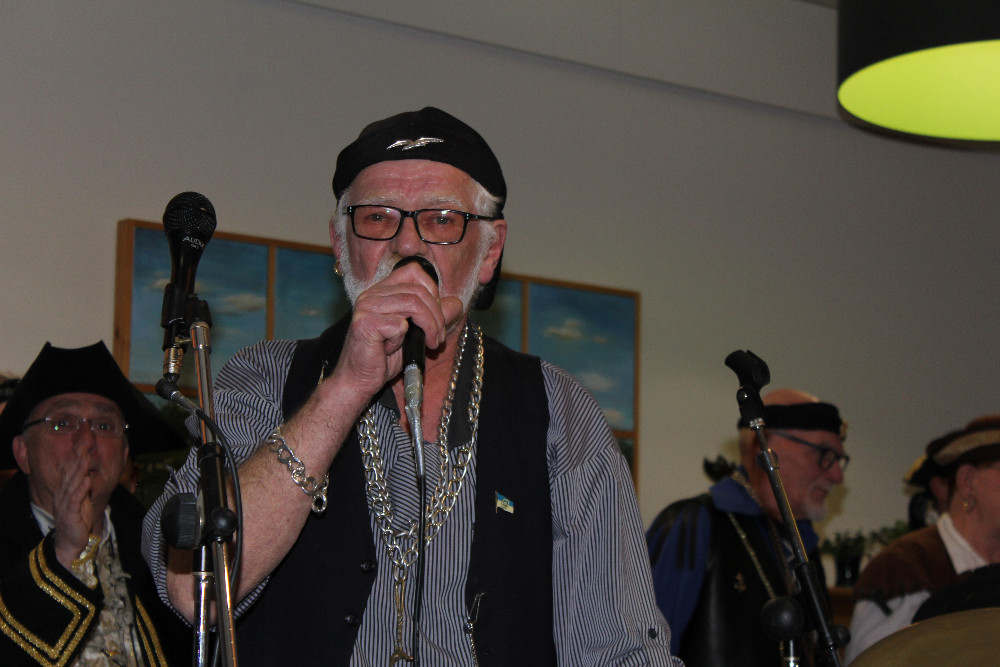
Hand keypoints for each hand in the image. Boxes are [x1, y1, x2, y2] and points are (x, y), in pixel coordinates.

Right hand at [51, 444, 100, 568]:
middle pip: (70, 474)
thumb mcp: (81, 501)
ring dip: (79, 470)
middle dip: (77, 459)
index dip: (75, 458)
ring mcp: (65, 505)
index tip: (82, 444)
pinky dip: (81, 489)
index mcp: (64, 492)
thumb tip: (88, 473)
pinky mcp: (70, 515)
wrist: (70, 543)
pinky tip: (87, 480)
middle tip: (83, 444)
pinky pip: (75, 500)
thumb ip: (83, 487)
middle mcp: (62, 496)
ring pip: (72, 484)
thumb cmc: (77, 521)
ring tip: (85, 458)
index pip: (69, 471)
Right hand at [334, 261, 462, 400]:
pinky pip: (399, 325)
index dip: (432, 289)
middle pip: (419, 290)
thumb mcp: (416, 333)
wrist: (360, 380)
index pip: (414, 270)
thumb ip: (435, 315)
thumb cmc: (384, 358)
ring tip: (429, 344)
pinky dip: (402, 340)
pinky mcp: (365, 323)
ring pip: (414, 304)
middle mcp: (372, 294)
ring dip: (429, 326)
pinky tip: (391, 350)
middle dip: (437, 316)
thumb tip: (456, 303)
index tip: (436, 313)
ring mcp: (366, 307)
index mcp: (382, 290)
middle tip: (438, 339)